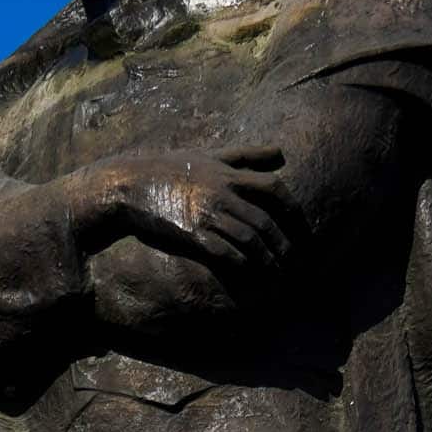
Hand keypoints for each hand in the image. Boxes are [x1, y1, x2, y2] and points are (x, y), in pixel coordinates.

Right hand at [76, 145, 289, 270]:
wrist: (130, 185)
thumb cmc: (169, 168)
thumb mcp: (209, 155)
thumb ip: (246, 155)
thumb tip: (281, 152)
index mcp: (228, 174)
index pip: (272, 188)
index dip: (292, 210)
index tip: (301, 227)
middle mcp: (222, 193)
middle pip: (265, 220)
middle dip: (284, 244)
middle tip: (295, 262)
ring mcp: (208, 215)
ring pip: (250, 241)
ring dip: (269, 261)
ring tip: (279, 276)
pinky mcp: (193, 235)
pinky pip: (226, 255)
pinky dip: (244, 269)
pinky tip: (252, 279)